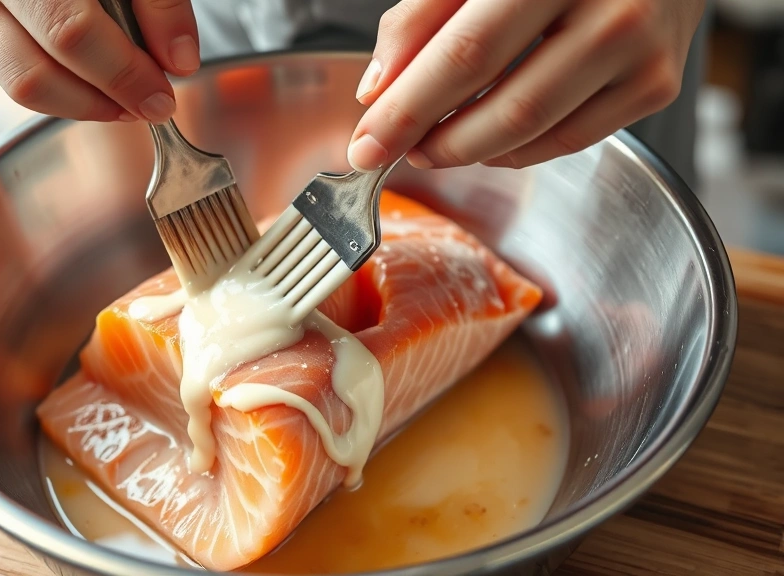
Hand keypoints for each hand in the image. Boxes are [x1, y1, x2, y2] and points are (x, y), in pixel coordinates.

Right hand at [0, 0, 199, 122]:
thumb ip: (158, 1)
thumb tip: (178, 61)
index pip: (70, 32)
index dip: (121, 73)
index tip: (161, 95)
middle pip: (35, 73)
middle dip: (102, 101)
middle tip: (150, 105)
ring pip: (18, 86)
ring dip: (81, 105)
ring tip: (125, 100)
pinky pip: (11, 79)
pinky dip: (60, 90)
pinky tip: (95, 80)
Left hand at [348, 0, 705, 171]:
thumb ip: (422, 16)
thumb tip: (378, 91)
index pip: (466, 56)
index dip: (408, 110)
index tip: (365, 146)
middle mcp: (611, 9)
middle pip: (505, 108)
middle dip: (436, 142)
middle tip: (396, 150)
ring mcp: (642, 52)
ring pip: (536, 134)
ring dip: (470, 150)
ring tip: (435, 141)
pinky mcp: (656, 86)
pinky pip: (569, 140)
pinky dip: (515, 150)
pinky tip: (487, 137)